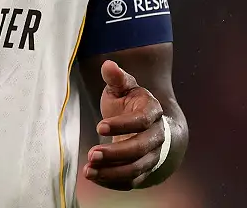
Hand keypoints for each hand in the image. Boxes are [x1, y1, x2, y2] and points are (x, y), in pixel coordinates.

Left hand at [83, 59, 166, 189]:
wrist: (146, 122)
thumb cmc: (130, 102)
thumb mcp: (123, 87)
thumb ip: (116, 78)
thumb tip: (108, 65)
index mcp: (153, 112)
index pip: (141, 121)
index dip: (121, 125)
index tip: (98, 127)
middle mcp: (157, 136)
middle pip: (140, 149)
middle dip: (115, 153)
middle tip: (91, 154)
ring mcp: (153, 155)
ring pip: (137, 168)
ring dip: (113, 172)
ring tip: (89, 170)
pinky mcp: (145, 169)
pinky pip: (133, 181)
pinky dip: (114, 182)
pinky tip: (95, 177)